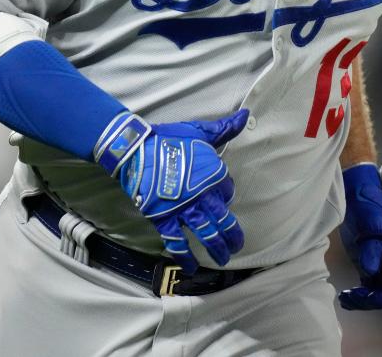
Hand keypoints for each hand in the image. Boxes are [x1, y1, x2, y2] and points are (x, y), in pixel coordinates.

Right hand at [95, 109, 248, 273]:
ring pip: (206, 234)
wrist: (136, 149)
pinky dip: (185, 256)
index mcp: (213, 174)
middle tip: (237, 245)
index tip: (222, 198)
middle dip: (232, 235)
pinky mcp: (163, 219)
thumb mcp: (199, 131)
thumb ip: (224, 129)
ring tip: (224, 259)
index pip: (228, 190)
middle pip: (223, 220)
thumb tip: (245, 115)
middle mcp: (202, 195)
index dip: (226, 194)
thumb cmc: (168, 138)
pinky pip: (177, 242)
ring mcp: (183, 209)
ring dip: (217, 248)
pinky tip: (192, 267)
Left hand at [337, 162, 381, 310]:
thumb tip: (370, 273)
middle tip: (352, 298)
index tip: (368, 296)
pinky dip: (358, 294)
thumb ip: (373, 249)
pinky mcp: (369, 265)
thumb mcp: (374, 224)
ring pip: (379, 292)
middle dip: (373, 299)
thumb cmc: (370, 204)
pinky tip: (345, 296)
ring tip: (345, 299)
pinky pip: (368, 287)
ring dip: (364, 300)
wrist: (355, 193)